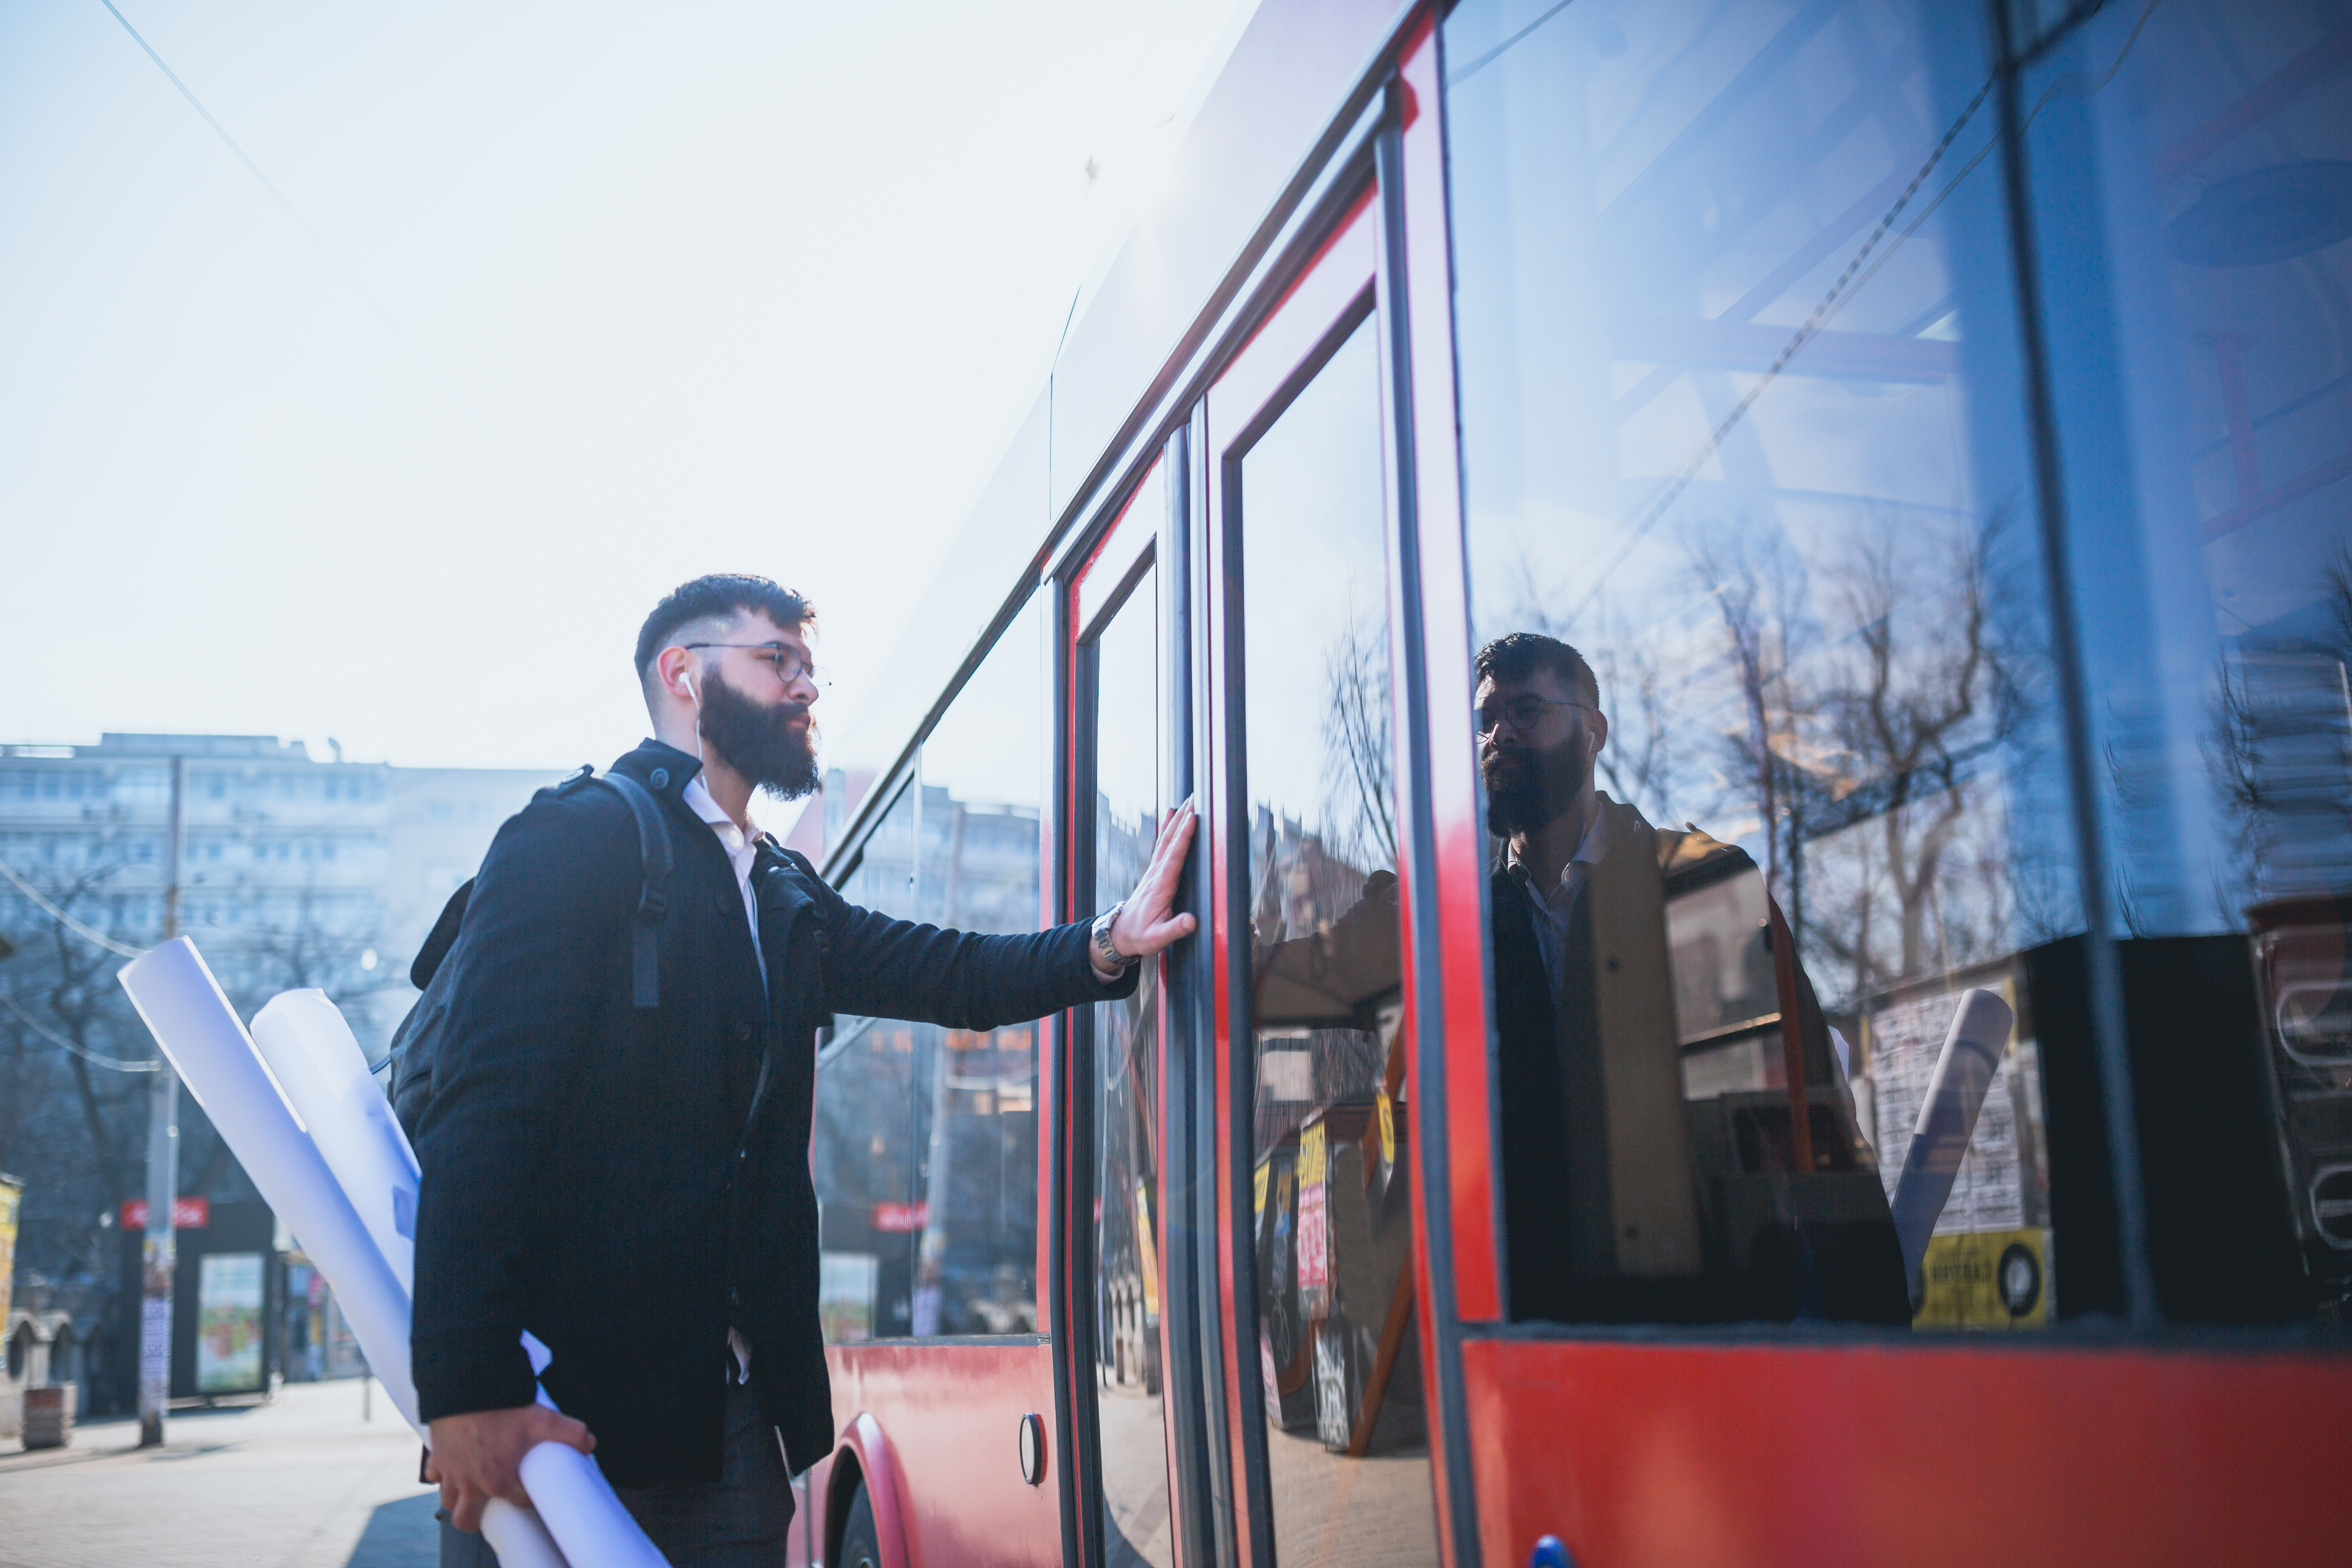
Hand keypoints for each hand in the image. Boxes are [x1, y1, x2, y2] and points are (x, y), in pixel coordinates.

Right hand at [425, 1405, 595, 1531]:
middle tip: (489, 1505)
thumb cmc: (503, 1406)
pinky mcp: (436, 1456)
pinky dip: (440, 1474)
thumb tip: (589, 1443)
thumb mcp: (542, 1419)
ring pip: (447, 1500)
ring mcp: (449, 1471)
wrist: (466, 1387)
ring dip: (457, 1499)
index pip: (516, 1502)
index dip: (528, 1498)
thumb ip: (570, 1433)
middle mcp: (469, 1483)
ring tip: (471, 1489)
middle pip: (466, 1518)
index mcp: (497, 1481)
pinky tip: (452, 1467)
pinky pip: (434, 1475)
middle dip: (476, 1517)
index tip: (531, 1492)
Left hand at [1102, 798, 1199, 969]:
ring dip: (1178, 818)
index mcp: (1160, 887)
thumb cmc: (1140, 936)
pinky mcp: (1155, 872)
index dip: (1184, 837)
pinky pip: (1163, 844)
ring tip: (1189, 800)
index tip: (1193, 819)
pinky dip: (1169, 827)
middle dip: (1183, 818)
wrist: (1121, 934)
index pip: (1174, 857)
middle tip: (1196, 798)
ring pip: (1166, 839)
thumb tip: (1191, 921)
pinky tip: (1172, 814)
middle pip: (1170, 841)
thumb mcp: (1157, 939)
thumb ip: (1174, 929)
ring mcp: (1154, 871)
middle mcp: (1156, 874)